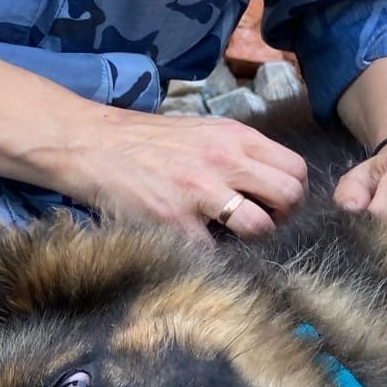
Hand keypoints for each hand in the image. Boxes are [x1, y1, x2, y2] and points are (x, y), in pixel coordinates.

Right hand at [55, 109, 308, 240]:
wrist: (90, 143)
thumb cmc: (148, 140)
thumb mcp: (202, 131)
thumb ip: (238, 152)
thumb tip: (268, 181)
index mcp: (235, 137)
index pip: (296, 168)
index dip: (293, 192)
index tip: (275, 204)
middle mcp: (225, 160)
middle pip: (289, 197)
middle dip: (283, 218)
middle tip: (263, 224)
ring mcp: (200, 191)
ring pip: (260, 227)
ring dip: (253, 240)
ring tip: (234, 238)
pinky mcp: (175, 221)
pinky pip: (213, 251)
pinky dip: (211, 255)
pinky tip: (198, 245)